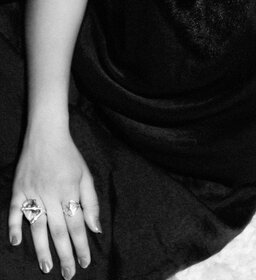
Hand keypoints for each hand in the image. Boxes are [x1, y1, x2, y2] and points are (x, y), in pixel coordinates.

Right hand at [8, 128, 100, 276]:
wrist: (46, 134)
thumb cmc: (69, 155)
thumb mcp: (85, 175)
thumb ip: (91, 202)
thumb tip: (95, 228)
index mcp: (70, 190)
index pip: (77, 224)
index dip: (81, 245)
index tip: (85, 262)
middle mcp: (51, 194)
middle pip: (59, 230)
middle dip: (65, 254)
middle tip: (68, 274)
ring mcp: (33, 192)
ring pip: (37, 226)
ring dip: (42, 248)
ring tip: (47, 267)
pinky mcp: (18, 189)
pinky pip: (14, 211)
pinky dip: (14, 227)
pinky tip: (16, 243)